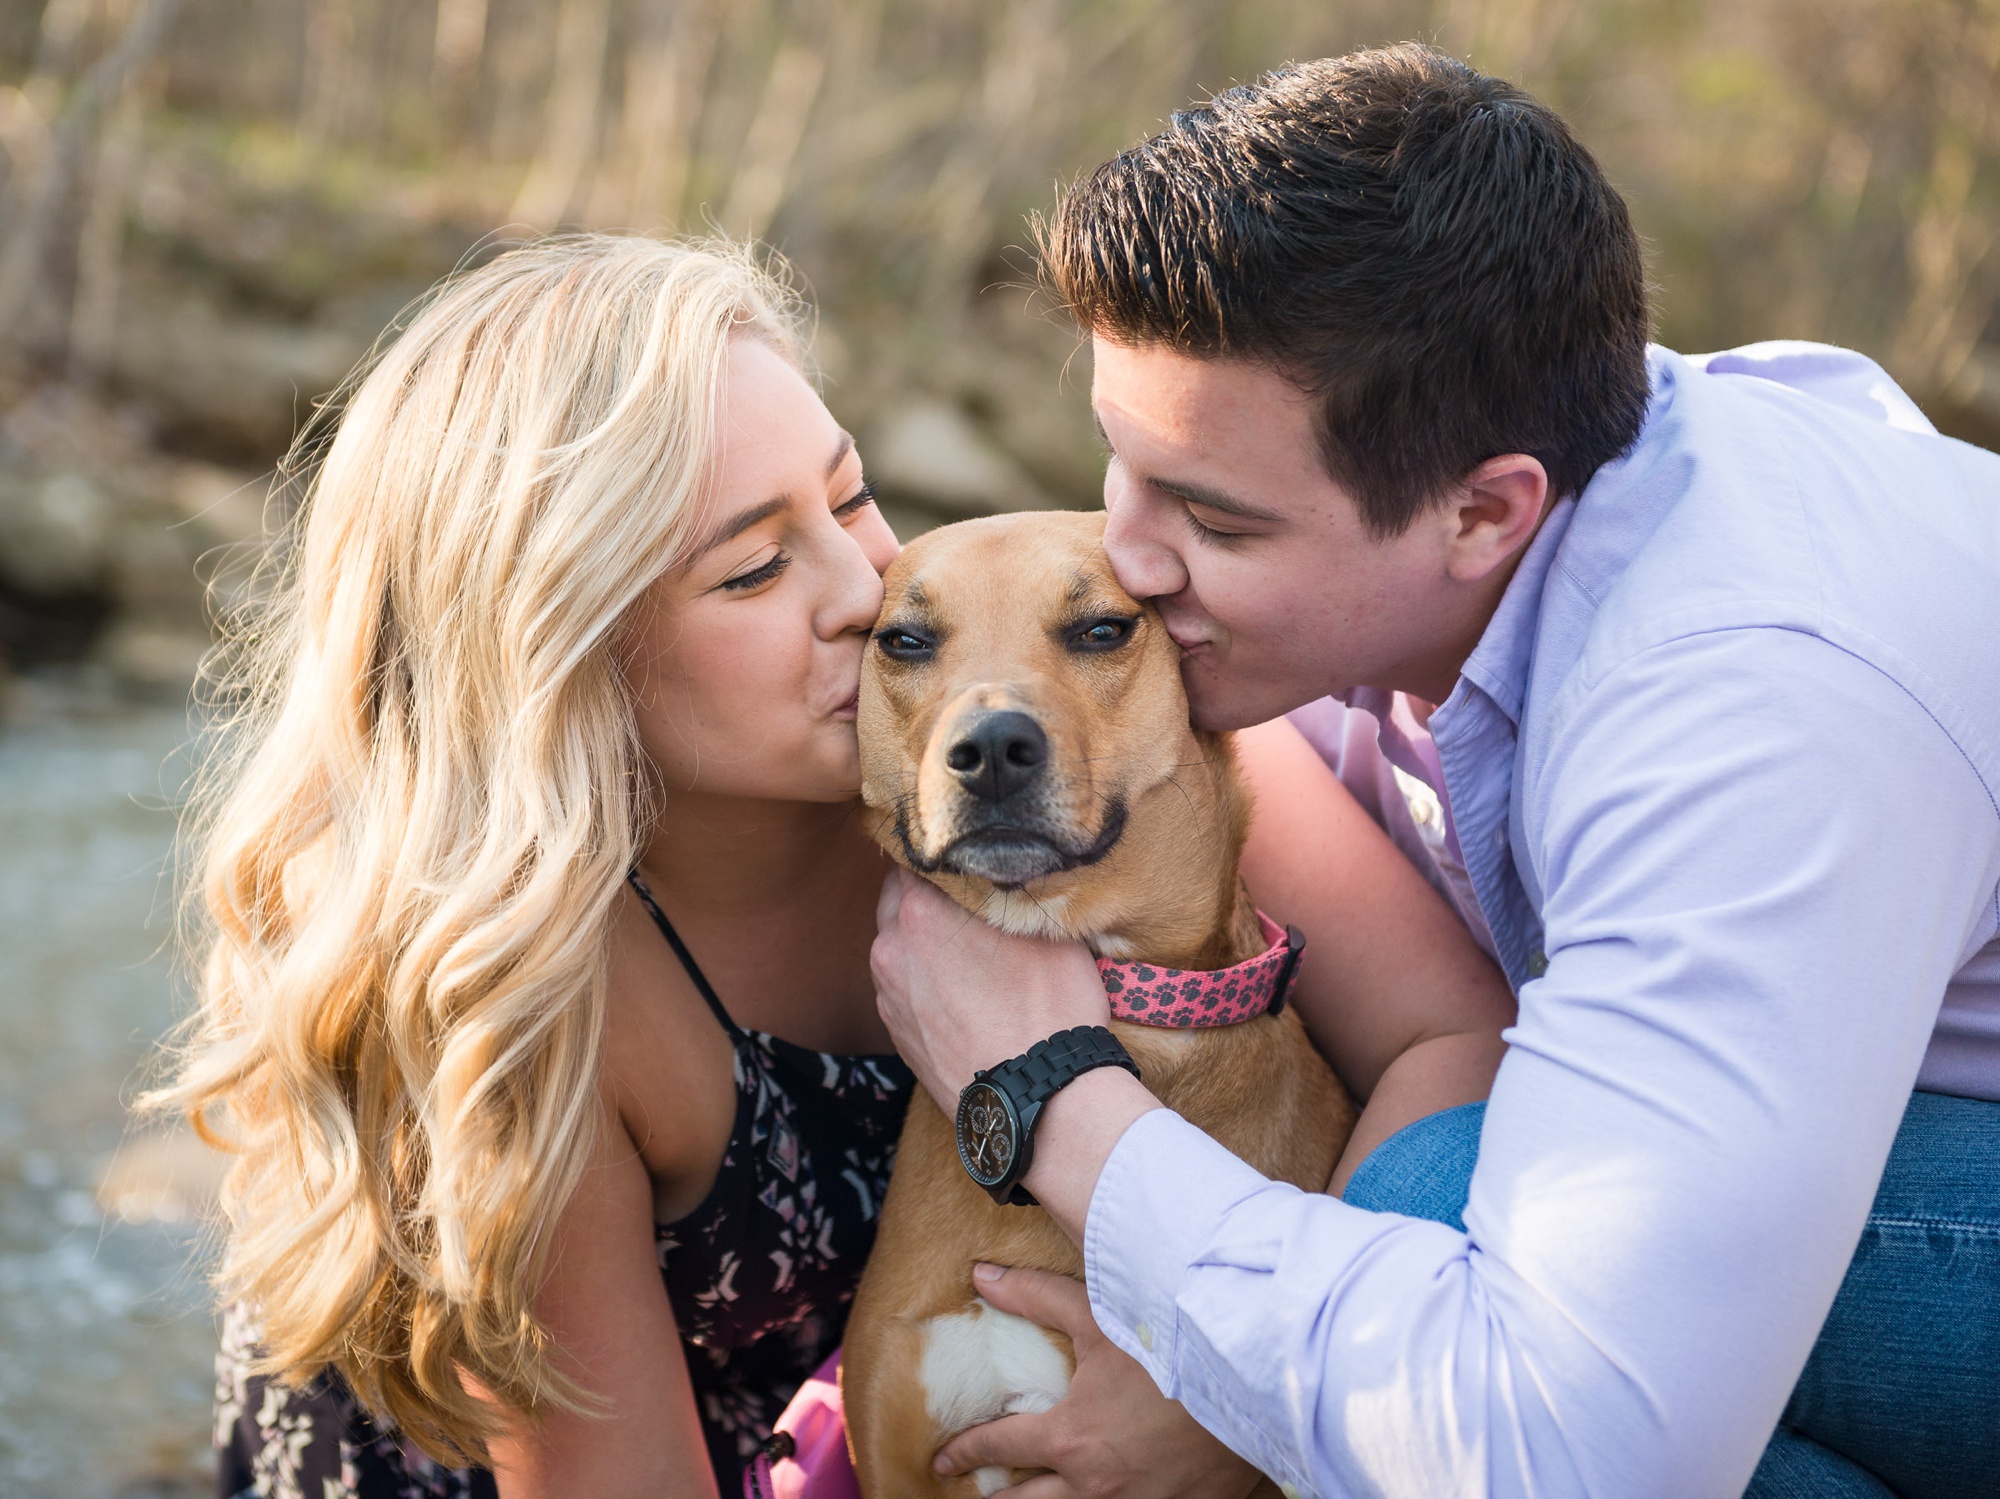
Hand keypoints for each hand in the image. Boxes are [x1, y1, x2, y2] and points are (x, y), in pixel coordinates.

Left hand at [872, 867, 1110, 1112]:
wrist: (1039, 1101)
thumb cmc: (1051, 1008)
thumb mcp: (1047, 928)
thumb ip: (1010, 891)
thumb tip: (1003, 871)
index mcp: (920, 911)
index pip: (913, 857)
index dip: (941, 854)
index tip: (964, 857)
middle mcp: (890, 949)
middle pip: (898, 900)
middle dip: (926, 895)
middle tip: (966, 899)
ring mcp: (889, 996)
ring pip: (898, 947)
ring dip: (922, 941)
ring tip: (968, 951)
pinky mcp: (897, 1035)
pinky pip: (905, 990)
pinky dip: (924, 983)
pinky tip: (962, 993)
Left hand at [934, 1265, 1263, 1498]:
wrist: (1257, 1386)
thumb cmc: (1174, 1349)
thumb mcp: (1101, 1315)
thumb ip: (1036, 1297)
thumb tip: (980, 1275)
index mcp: (1070, 1438)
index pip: (1000, 1447)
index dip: (966, 1451)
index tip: (944, 1459)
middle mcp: (1095, 1484)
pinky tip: (1104, 1497)